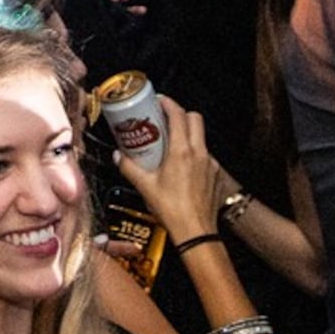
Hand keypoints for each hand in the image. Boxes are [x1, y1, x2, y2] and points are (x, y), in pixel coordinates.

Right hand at [124, 103, 232, 240]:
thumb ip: (129, 168)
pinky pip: (205, 156)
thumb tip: (118, 156)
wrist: (195, 231)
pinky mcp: (216, 175)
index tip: (159, 101)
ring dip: (187, 135)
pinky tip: (182, 167)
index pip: (179, 115)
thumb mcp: (145, 186)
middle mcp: (199, 153)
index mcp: (182, 151)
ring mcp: (210, 164)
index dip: (169, 103)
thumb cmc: (173, 210)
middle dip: (180, 114)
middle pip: (195, 119)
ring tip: (170, 145)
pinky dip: (194, 154)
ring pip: (201, 138)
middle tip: (164, 120)